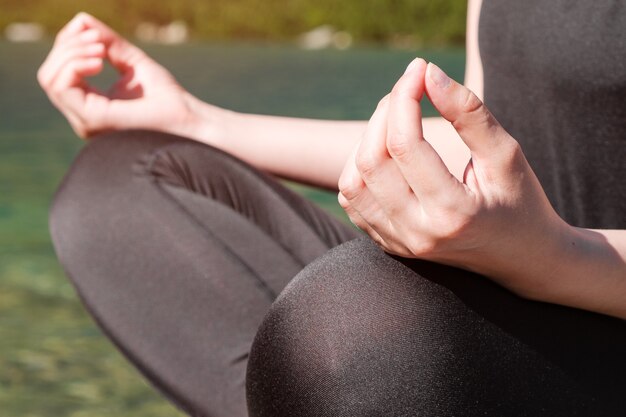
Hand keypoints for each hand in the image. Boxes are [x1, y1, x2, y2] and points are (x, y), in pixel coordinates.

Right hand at [37, 13, 202, 138]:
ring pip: (51, 79)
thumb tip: (82, 19)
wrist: (188, 118)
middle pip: (49, 74)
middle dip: (68, 46)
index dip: (69, 45)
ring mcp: (85, 121)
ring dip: (71, 53)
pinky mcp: (93, 120)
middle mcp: (82, 117)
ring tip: (100, 49)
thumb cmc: (167, 97)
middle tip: (99, 41)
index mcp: (89, 106)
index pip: (58, 72)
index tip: (96, 34)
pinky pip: (62, 88)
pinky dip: (76, 64)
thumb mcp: (132, 62)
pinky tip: (99, 60)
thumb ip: (107, 43)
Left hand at [338, 58, 568, 299]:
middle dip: (383, 113)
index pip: (405, 145)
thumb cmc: (520, 201)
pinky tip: (388, 153)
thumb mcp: (505, 154)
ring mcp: (398, 243)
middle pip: (371, 161)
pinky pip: (352, 201)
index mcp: (452, 214)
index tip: (419, 69)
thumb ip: (468, 113)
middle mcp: (417, 234)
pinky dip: (360, 168)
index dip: (405, 98)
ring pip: (352, 182)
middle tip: (408, 89)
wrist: (521, 256)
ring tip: (396, 120)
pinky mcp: (387, 244)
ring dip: (367, 140)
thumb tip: (428, 74)